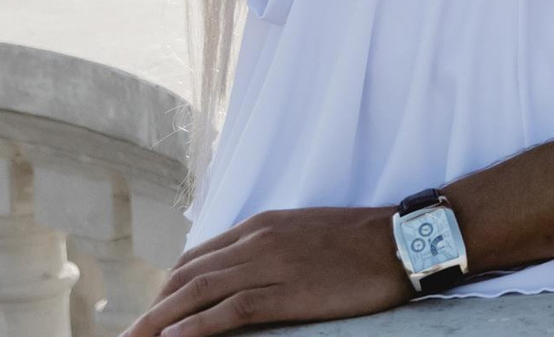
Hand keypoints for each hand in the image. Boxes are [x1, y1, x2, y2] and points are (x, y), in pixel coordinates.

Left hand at [122, 206, 406, 336]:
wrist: (401, 241)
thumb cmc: (361, 241)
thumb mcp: (305, 232)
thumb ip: (271, 247)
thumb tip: (244, 271)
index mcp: (260, 226)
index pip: (196, 257)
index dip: (167, 289)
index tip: (152, 315)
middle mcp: (257, 242)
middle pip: (186, 276)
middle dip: (153, 309)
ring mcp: (271, 266)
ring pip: (198, 293)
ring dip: (159, 321)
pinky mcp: (288, 292)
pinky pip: (230, 310)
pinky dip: (196, 327)